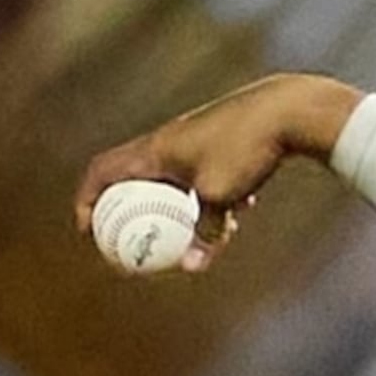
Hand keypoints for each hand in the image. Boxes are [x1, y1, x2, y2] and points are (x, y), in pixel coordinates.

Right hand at [73, 73, 361, 270]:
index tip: (88, 230)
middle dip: (131, 205)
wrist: (288, 109)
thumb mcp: (222, 195)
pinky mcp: (224, 136)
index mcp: (155, 148)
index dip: (86, 200)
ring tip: (194, 227)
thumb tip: (193, 266)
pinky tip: (242, 209)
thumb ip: (205, 230)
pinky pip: (207, 169)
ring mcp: (197, 135)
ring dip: (180, 202)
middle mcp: (169, 138)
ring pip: (176, 175)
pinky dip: (214, 192)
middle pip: (135, 175)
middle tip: (130, 234)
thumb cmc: (247, 149)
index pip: (102, 171)